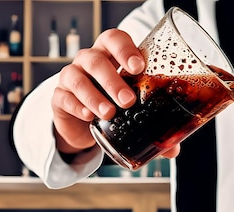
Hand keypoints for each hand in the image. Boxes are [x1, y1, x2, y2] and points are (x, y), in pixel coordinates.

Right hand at [51, 28, 179, 157]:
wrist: (85, 124)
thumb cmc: (115, 105)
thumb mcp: (135, 109)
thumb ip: (155, 125)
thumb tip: (173, 151)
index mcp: (111, 56)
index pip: (114, 39)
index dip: (125, 49)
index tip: (139, 67)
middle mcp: (89, 61)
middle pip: (95, 59)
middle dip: (112, 80)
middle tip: (128, 100)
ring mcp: (71, 77)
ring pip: (76, 77)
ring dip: (94, 96)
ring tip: (110, 113)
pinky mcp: (59, 98)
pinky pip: (64, 98)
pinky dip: (77, 106)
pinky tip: (88, 116)